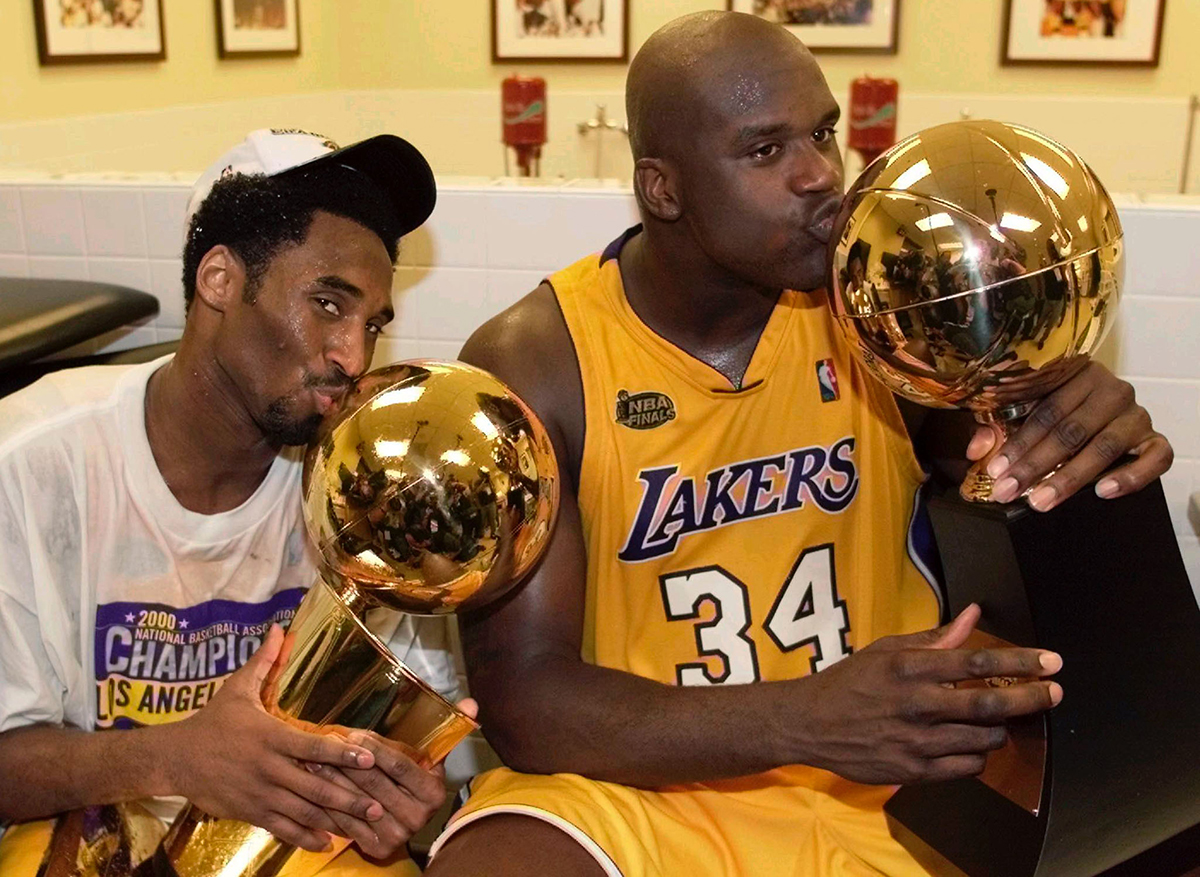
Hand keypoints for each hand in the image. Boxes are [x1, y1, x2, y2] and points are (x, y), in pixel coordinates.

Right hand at [165, 625, 384, 851]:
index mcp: (270, 736)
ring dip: (334, 820)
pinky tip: (327, 842)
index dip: (342, 754)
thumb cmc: (212, 721)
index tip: (368, 758)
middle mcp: (268, 768)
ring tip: (363, 826)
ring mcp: (259, 793)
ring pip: (302, 811)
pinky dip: (305, 836)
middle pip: (314, 786)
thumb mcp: (237, 689)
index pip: (313, 746)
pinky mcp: (250, 811)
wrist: (174, 758)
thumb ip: (264, 662)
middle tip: (378, 807)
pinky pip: (281, 827)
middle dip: (348, 798)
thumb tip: (280, 628)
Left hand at [302, 699, 477, 859]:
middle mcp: (418, 817)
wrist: (404, 822)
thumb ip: (448, 731)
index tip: (353, 735)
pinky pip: (347, 824)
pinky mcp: (377, 848)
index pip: (400, 766)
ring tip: (313, 761)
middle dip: (347, 762)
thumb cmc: (413, 781)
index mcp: (433, 793)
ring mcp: (397, 835)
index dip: (375, 749)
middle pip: (375, 783)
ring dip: (332, 780)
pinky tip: (315, 789)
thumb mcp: (430, 758)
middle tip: (324, 745)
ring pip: (357, 802)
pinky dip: (329, 805)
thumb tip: (471, 702)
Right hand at [794, 605, 1061, 784]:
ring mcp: (917, 741)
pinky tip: (971, 744)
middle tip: (1055, 692)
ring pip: (983, 739)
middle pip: (990, 703)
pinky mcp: (914, 771)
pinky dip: (978, 755)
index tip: (1052, 661)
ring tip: (999, 719)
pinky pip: (966, 767)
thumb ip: (936, 638)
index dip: (1022, 662)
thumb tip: (974, 614)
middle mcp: (918, 704)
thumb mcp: (888, 649)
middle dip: (1031, 698)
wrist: (810, 723)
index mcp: (912, 668)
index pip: (979, 662)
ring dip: (1000, 728)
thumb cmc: (852, 681)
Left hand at [967, 362, 1171, 510]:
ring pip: (1105, 447)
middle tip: (1010, 491)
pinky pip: (1156, 458)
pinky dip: (1131, 476)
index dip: (1019, 443)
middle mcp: (1112, 391)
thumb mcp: (1022, 412)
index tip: (997, 470)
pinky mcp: (1155, 439)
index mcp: (1078, 374)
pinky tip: (1104, 491)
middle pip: (1072, 431)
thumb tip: (977, 450)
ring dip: (1071, 477)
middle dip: (1037, 465)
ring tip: (1043, 499)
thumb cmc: (1056, 410)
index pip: (1047, 412)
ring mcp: (1137, 415)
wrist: (1101, 408)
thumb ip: (996, 427)